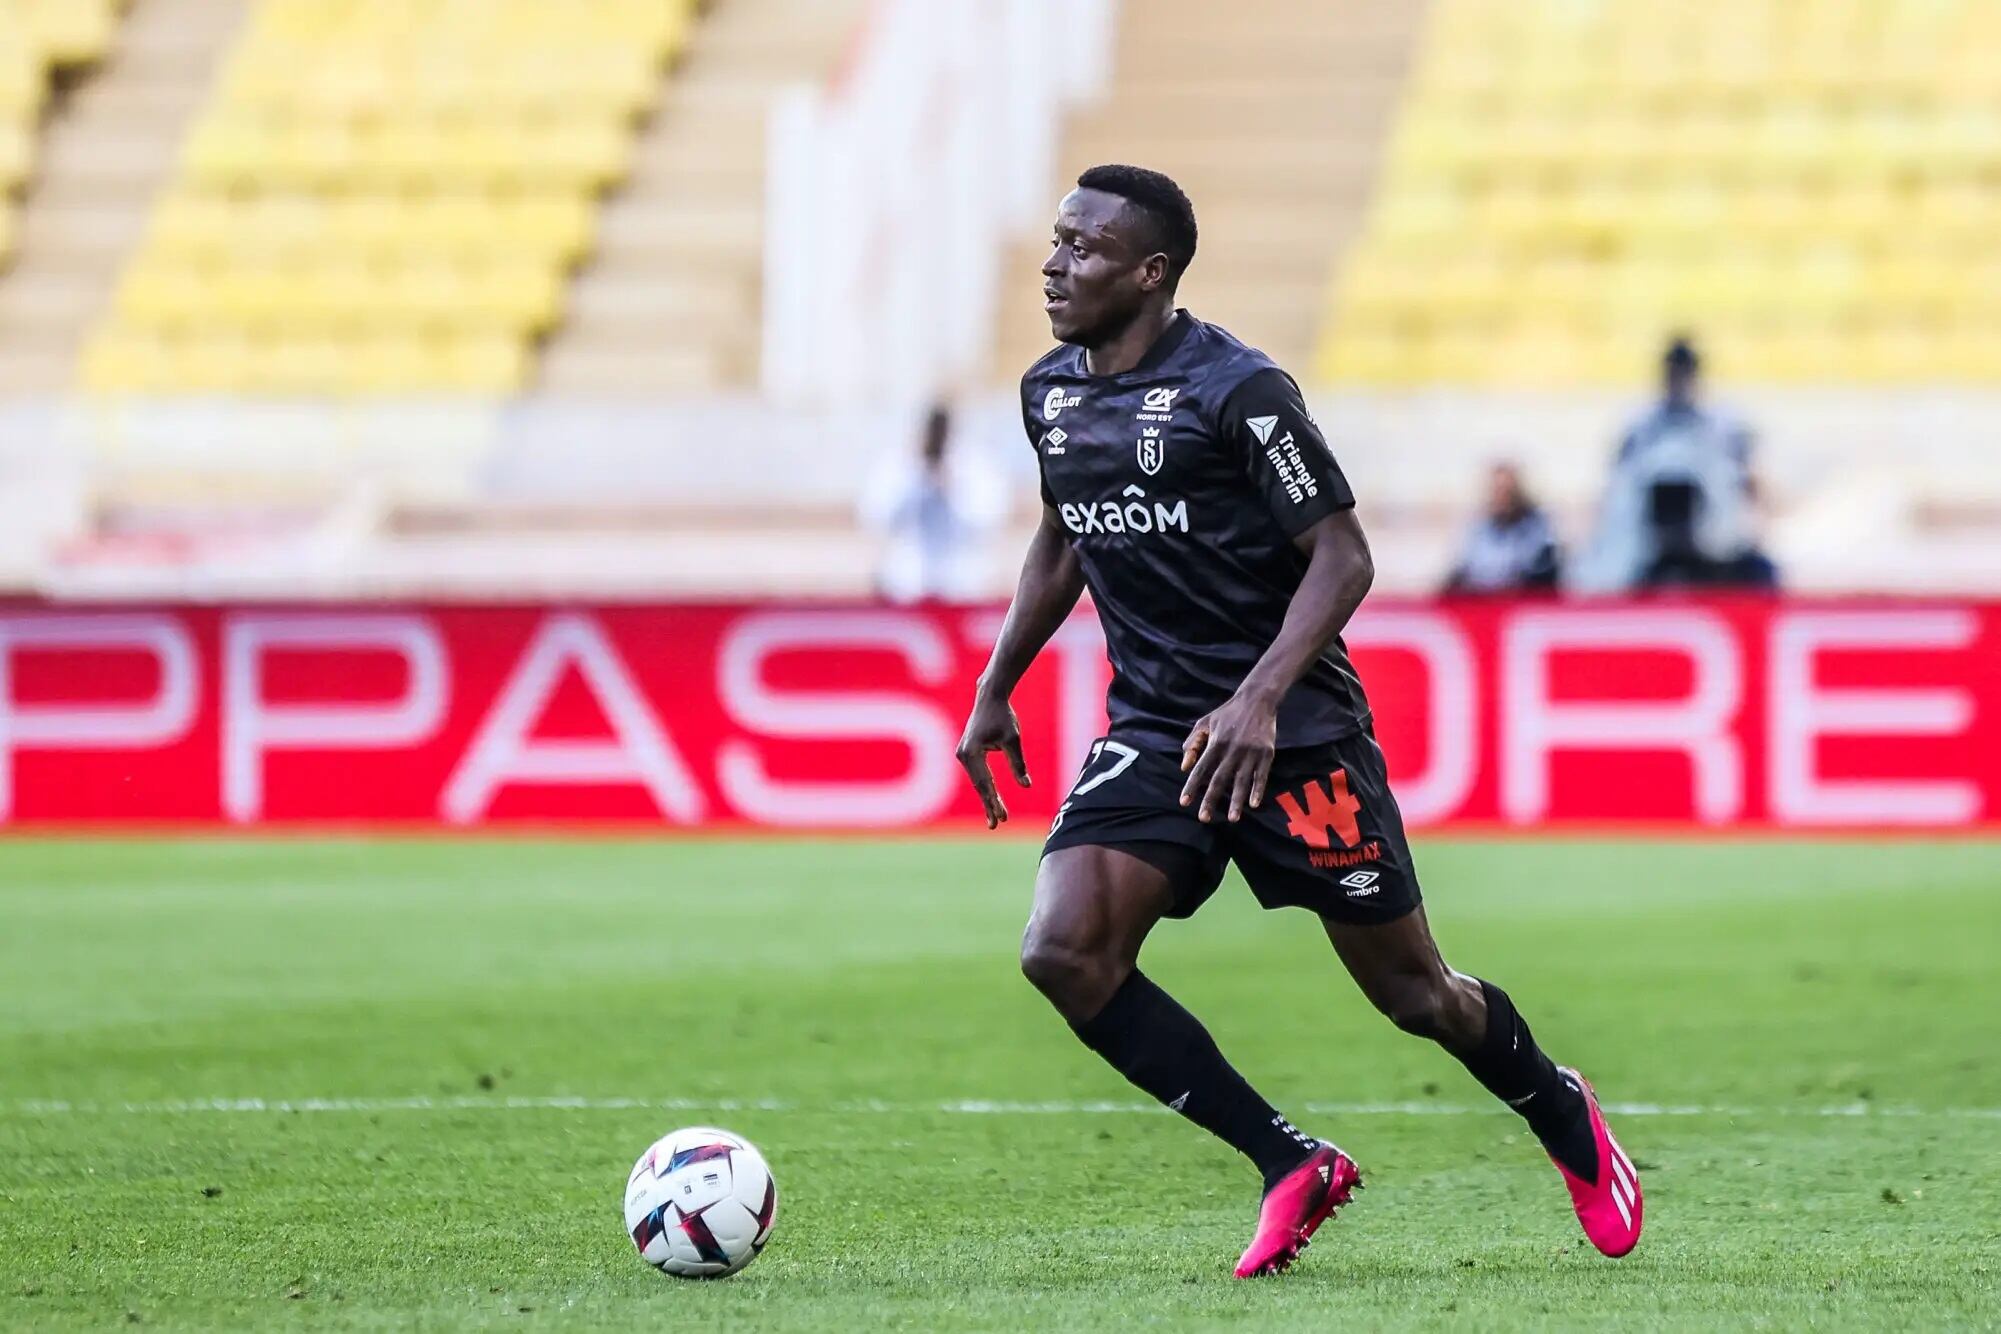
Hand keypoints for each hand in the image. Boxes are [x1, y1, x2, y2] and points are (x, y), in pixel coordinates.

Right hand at [956, 690, 1030, 828]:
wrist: (989, 697)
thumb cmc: (1002, 716)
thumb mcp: (1012, 740)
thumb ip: (1018, 764)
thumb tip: (1026, 786)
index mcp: (971, 753)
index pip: (984, 783)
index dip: (993, 802)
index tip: (1002, 818)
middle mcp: (963, 755)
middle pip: (978, 786)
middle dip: (989, 805)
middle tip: (996, 825)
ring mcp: (963, 753)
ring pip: (977, 781)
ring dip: (987, 797)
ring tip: (996, 816)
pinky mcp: (967, 752)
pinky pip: (976, 774)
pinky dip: (984, 786)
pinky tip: (991, 799)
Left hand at [1180, 689, 1278, 822]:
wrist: (1257, 700)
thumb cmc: (1227, 713)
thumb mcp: (1205, 722)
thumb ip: (1192, 743)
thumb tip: (1184, 767)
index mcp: (1215, 743)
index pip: (1200, 769)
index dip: (1192, 786)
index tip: (1184, 802)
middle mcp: (1232, 750)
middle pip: (1219, 779)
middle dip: (1210, 799)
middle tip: (1203, 818)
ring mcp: (1251, 752)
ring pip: (1241, 781)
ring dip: (1236, 801)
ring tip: (1231, 818)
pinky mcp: (1267, 753)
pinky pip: (1261, 775)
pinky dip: (1258, 790)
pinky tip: (1254, 804)